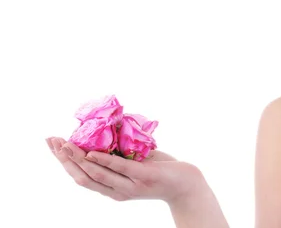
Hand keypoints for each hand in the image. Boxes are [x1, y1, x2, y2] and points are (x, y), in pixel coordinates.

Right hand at [46, 137, 205, 205]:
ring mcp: (130, 186)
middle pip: (82, 177)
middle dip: (64, 159)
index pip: (80, 177)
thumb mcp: (135, 161)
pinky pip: (120, 168)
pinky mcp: (144, 178)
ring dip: (78, 159)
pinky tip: (92, 152)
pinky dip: (104, 160)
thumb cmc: (161, 171)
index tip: (52, 144)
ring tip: (66, 144)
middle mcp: (117, 191)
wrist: (187, 186)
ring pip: (97, 174)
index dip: (63, 161)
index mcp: (112, 188)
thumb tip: (105, 130)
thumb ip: (120, 153)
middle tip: (52, 141)